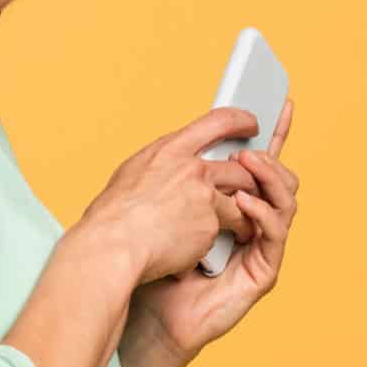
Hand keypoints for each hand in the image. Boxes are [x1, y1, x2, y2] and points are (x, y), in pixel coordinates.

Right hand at [74, 106, 264, 283]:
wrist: (113, 244)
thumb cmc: (113, 217)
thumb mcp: (133, 174)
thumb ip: (160, 166)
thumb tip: (167, 168)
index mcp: (168, 150)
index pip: (217, 121)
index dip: (240, 120)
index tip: (251, 124)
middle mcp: (190, 167)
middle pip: (239, 165)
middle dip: (251, 178)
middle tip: (254, 186)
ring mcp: (203, 194)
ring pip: (243, 195)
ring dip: (247, 209)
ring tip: (242, 224)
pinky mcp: (211, 222)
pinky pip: (232, 226)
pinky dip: (229, 236)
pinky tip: (221, 245)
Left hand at [129, 100, 300, 362]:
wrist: (146, 305)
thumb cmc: (153, 257)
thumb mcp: (169, 203)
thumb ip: (188, 175)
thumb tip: (195, 136)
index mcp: (231, 201)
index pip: (261, 161)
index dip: (276, 132)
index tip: (283, 100)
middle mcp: (252, 221)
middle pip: (281, 178)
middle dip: (273, 154)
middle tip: (250, 144)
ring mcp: (260, 246)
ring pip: (285, 201)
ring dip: (269, 176)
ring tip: (247, 162)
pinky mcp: (262, 271)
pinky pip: (274, 234)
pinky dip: (261, 212)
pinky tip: (243, 202)